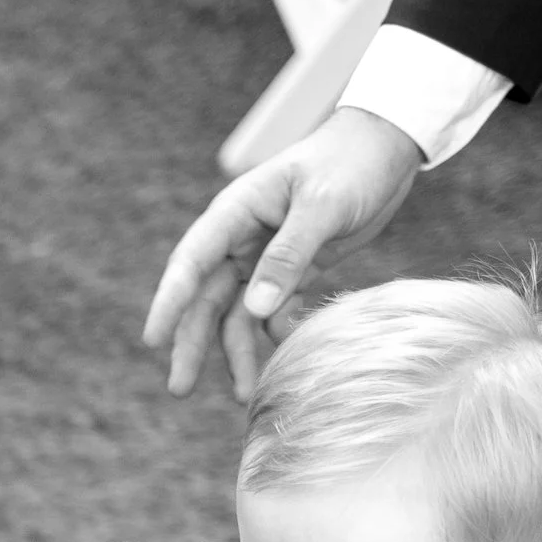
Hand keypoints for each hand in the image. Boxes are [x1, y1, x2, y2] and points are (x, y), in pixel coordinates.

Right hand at [141, 107, 424, 400]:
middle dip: (192, 344)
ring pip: (237, 314)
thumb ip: (288, 256)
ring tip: (243, 395)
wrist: (388, 146)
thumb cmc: (351, 162)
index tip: (152, 340)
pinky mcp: (291, 272)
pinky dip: (280, 333)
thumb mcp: (323, 205)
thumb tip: (254, 311)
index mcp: (236, 212)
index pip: (191, 262)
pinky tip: (294, 348)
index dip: (169, 302)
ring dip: (237, 353)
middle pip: (205, 299)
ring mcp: (263, 258)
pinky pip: (273, 312)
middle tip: (179, 389)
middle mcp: (240, 239)